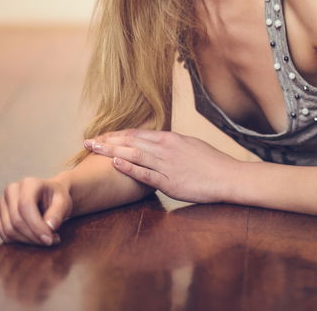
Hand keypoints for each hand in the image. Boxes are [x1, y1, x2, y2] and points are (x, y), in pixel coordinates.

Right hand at [0, 176, 71, 246]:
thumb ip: (58, 213)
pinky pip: (4, 234)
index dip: (36, 226)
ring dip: (27, 240)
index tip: (49, 239)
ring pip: (8, 230)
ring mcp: (1, 203)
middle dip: (33, 236)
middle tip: (50, 241)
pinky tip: (33, 239)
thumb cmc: (57, 198)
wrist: (48, 195)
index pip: (25, 206)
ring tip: (44, 240)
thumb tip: (50, 227)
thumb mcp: (64, 202)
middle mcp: (11, 190)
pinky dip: (19, 241)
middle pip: (16, 220)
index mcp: (28, 183)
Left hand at [84, 129, 239, 203]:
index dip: (118, 135)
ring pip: (134, 154)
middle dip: (108, 141)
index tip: (103, 136)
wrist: (228, 176)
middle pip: (131, 141)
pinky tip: (114, 164)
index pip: (138, 134)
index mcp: (171, 139)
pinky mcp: (169, 181)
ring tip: (93, 149)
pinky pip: (145, 173)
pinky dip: (128, 167)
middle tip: (88, 142)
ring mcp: (167, 164)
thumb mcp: (192, 146)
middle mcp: (166, 148)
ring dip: (111, 151)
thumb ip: (173, 145)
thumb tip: (159, 144)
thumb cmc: (213, 163)